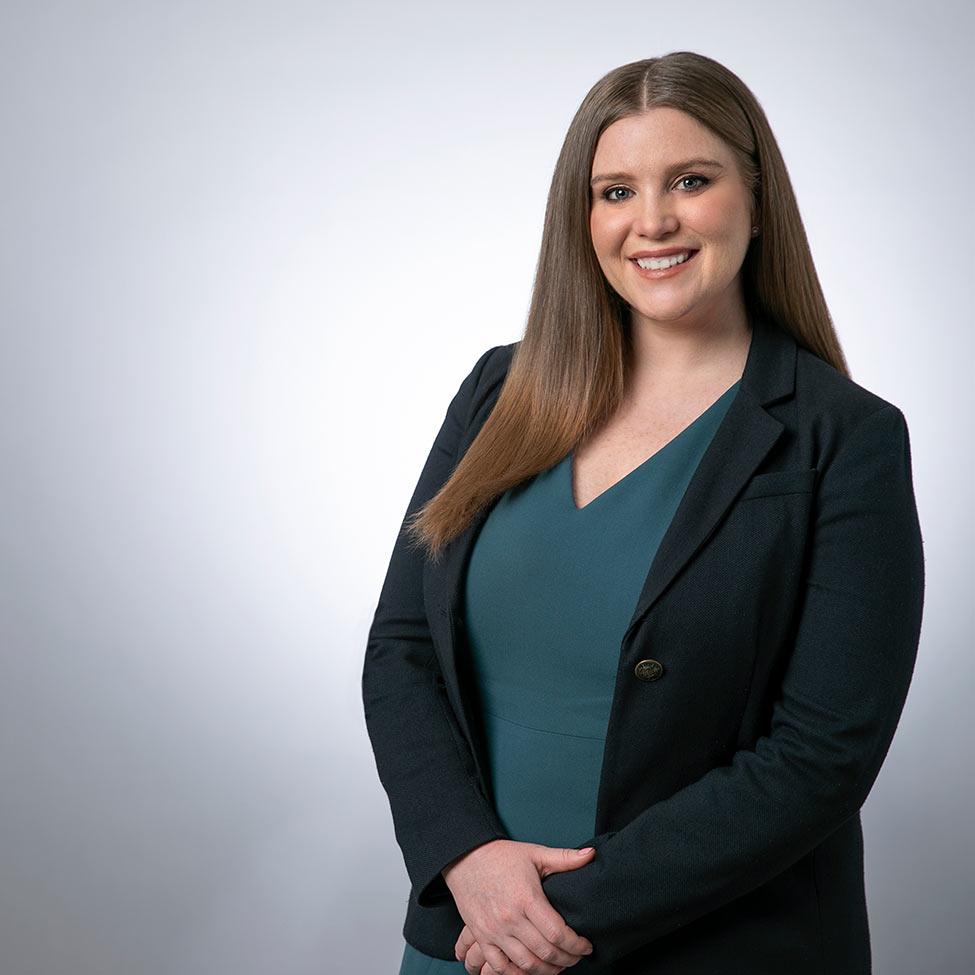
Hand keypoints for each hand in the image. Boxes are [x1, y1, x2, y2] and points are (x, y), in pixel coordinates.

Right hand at [442, 839, 595, 973]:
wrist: (465, 857)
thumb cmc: (501, 856)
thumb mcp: (535, 854)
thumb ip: (565, 858)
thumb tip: (591, 855)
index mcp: (527, 898)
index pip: (558, 933)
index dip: (576, 945)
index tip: (586, 946)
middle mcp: (510, 918)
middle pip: (545, 952)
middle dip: (567, 959)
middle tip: (577, 957)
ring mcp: (494, 930)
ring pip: (526, 964)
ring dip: (547, 970)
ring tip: (558, 965)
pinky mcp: (482, 937)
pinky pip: (500, 967)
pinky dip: (517, 974)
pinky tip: (530, 970)